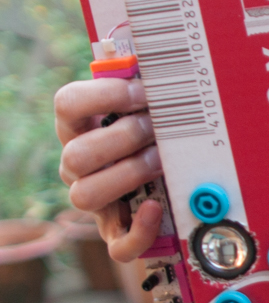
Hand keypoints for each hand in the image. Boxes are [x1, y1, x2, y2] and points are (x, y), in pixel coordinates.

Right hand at [55, 77, 162, 261]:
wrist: (163, 188)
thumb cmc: (154, 137)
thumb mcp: (150, 109)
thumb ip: (150, 87)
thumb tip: (168, 58)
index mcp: (81, 128)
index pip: (67, 104)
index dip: (103, 95)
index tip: (141, 92)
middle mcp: (78, 165)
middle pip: (75, 154)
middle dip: (123, 138)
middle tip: (157, 130)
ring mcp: (94, 202)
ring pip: (84, 196)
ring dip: (127, 175)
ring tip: (159, 161)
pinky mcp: (116, 234)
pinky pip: (117, 244)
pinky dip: (139, 229)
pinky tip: (156, 208)